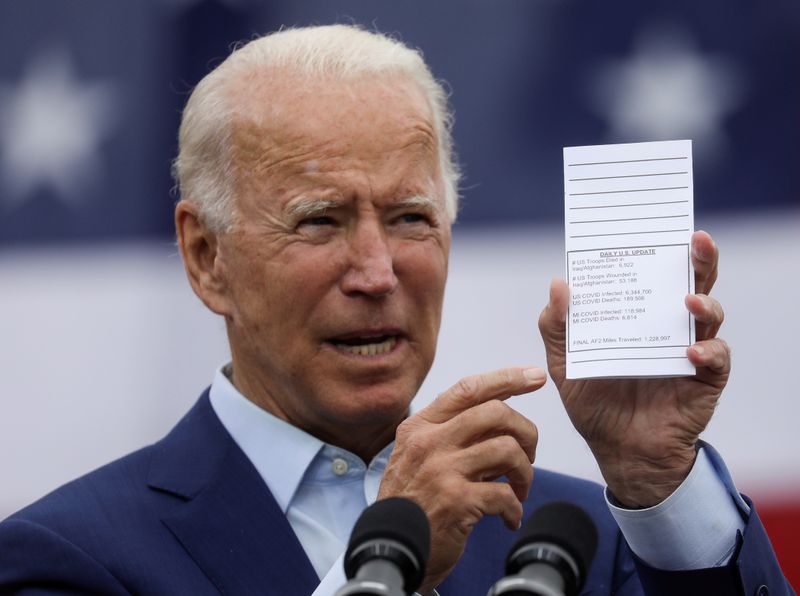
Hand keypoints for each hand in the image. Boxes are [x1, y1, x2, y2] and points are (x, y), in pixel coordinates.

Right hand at [377, 366, 544, 592]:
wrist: (389, 549)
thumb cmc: (410, 502)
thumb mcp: (419, 456)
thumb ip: (452, 434)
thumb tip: (502, 416)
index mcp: (421, 426)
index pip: (468, 389)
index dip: (507, 378)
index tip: (535, 376)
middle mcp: (429, 442)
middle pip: (496, 413)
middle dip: (525, 431)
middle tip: (529, 454)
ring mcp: (442, 470)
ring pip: (507, 450)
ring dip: (525, 472)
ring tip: (519, 489)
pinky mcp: (457, 501)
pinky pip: (505, 495)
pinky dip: (515, 508)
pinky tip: (509, 518)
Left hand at [538, 231, 730, 507]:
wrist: (618, 452)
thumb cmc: (595, 404)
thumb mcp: (566, 364)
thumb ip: (558, 327)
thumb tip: (557, 283)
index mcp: (637, 318)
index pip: (651, 277)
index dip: (656, 251)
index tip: (651, 228)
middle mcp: (668, 328)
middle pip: (691, 285)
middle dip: (699, 260)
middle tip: (696, 240)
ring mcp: (689, 352)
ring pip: (710, 316)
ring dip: (703, 304)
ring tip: (688, 301)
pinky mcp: (704, 380)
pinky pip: (716, 360)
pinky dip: (708, 352)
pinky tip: (690, 351)